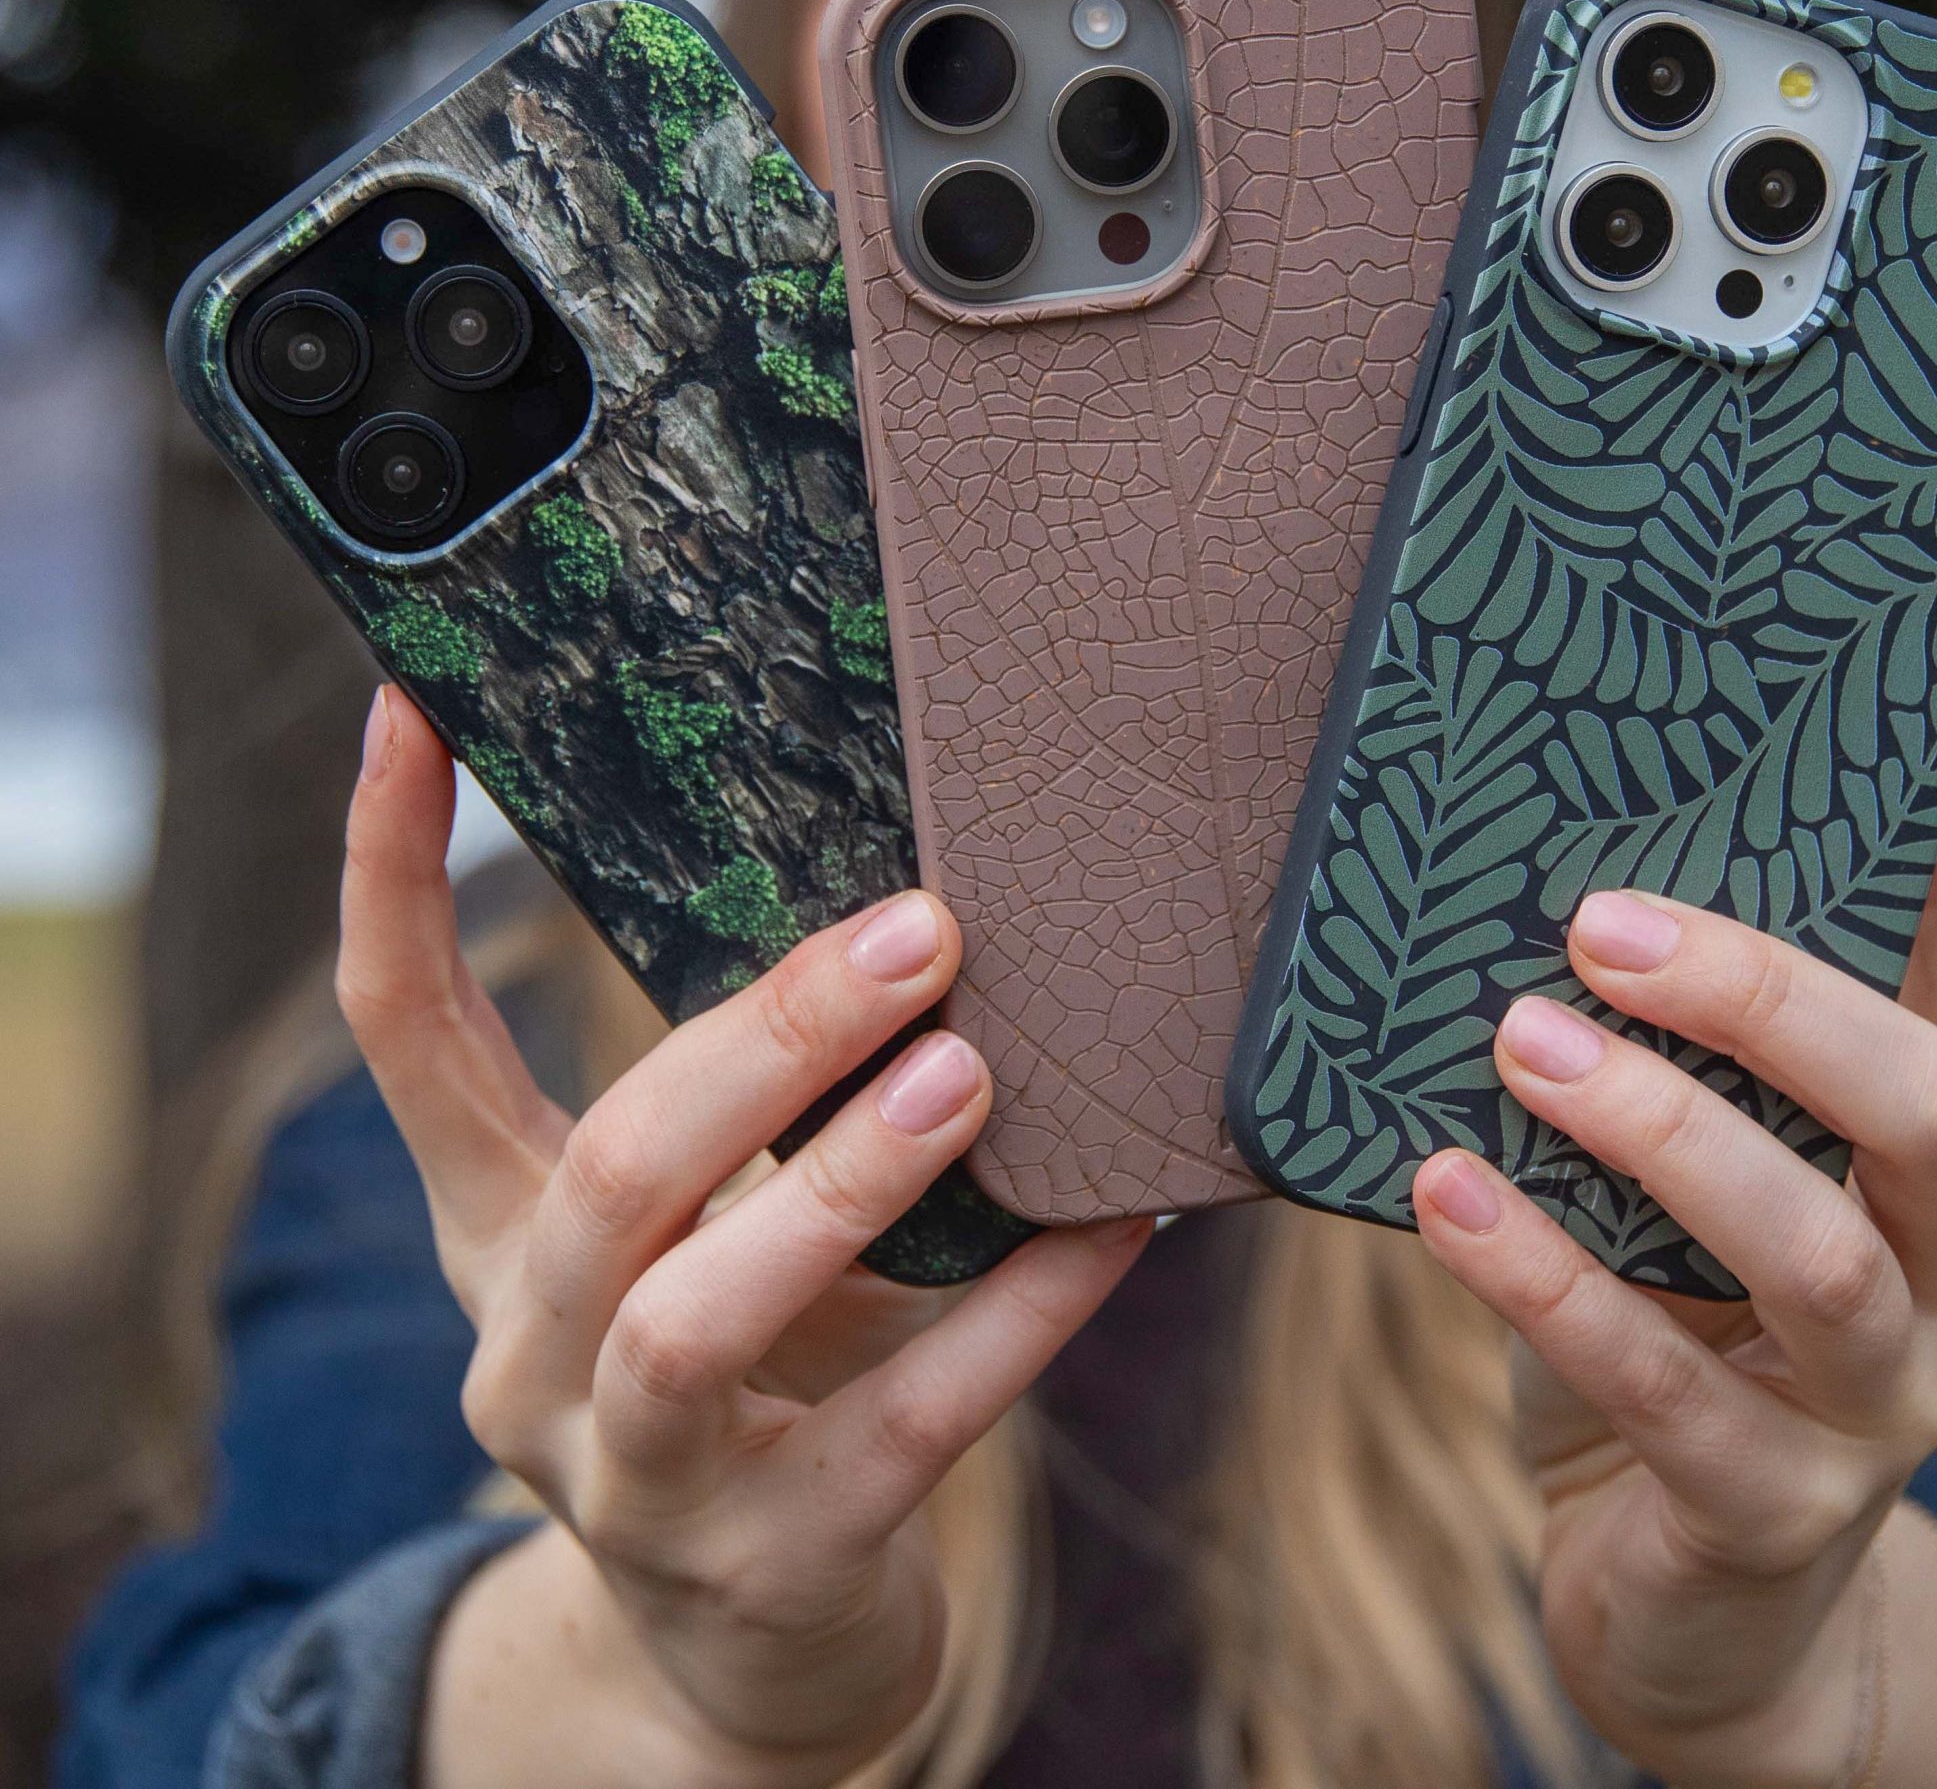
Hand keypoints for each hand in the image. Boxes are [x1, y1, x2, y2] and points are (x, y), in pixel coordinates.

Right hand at [336, 686, 1147, 1788]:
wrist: (751, 1660)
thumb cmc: (752, 1376)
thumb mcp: (707, 1232)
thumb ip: (755, 1098)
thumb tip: (915, 883)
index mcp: (507, 1238)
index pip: (404, 1038)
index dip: (390, 875)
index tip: (416, 707)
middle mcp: (535, 1359)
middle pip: (603, 1176)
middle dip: (761, 1045)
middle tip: (921, 934)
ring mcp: (640, 1482)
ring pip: (696, 1322)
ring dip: (842, 1187)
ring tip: (972, 1076)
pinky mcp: (774, 1569)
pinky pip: (907, 1430)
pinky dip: (1020, 1319)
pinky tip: (1116, 1224)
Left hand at [1414, 577, 1936, 1787]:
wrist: (1709, 1592)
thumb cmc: (1686, 1306)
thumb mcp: (1704, 1152)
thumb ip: (1676, 1028)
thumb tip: (1542, 820)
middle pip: (1926, 1100)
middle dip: (1771, 996)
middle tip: (1602, 919)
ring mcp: (1885, 1398)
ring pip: (1816, 1250)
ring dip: (1661, 1133)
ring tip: (1522, 1039)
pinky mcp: (1775, 1510)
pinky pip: (1664, 1392)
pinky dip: (1547, 1284)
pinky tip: (1441, 1195)